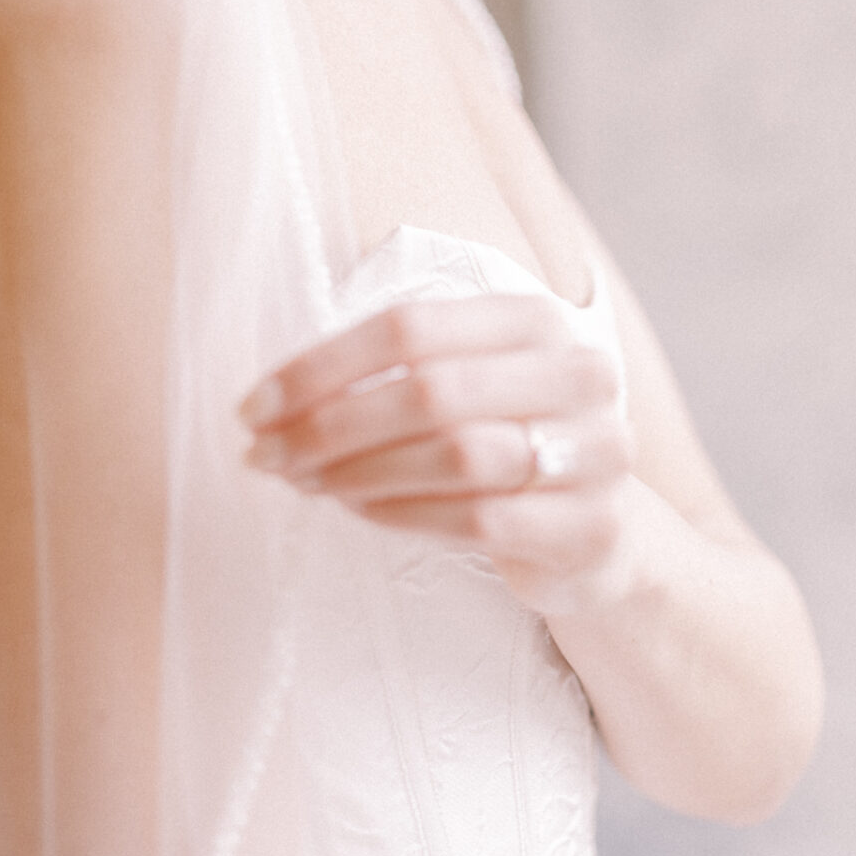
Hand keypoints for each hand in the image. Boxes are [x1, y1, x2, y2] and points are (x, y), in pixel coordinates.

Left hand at [238, 288, 635, 616]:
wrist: (600, 535)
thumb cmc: (508, 440)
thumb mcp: (471, 383)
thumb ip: (397, 370)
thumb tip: (274, 396)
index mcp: (537, 320)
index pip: (412, 326)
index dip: (323, 365)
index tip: (255, 404)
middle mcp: (577, 375)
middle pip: (430, 392)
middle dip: (329, 425)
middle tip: (264, 454)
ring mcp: (594, 454)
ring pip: (454, 456)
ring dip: (358, 472)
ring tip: (303, 482)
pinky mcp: (586, 528)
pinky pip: (475, 519)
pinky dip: (402, 514)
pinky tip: (358, 511)